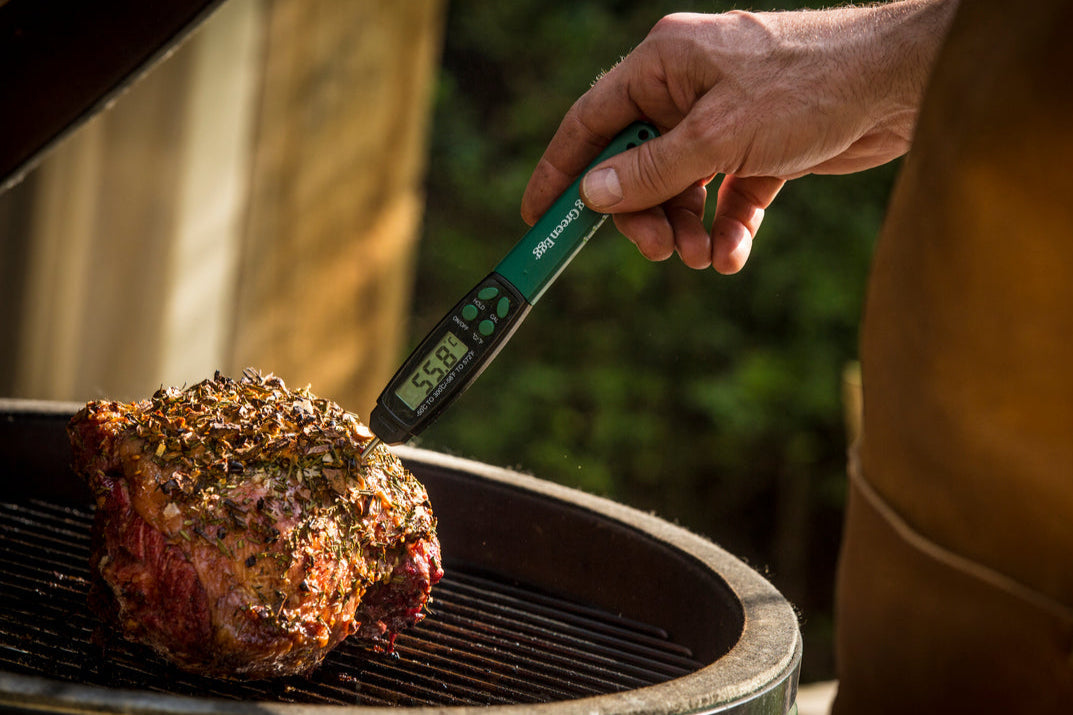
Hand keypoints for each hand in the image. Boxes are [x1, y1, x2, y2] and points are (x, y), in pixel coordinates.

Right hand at [520, 1, 955, 272]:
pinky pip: (724, 198)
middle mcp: (688, 90)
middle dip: (643, 216)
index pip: (592, 122)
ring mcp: (725, 121)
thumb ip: (651, 170)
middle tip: (659, 253)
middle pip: (636, 165)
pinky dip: (725, 229)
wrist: (903, 84)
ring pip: (680, 189)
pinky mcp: (760, 151)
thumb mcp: (718, 135)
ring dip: (686, 230)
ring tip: (705, 257)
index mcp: (665, 64)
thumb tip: (593, 196)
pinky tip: (733, 255)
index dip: (561, 170)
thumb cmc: (810, 84)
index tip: (538, 215)